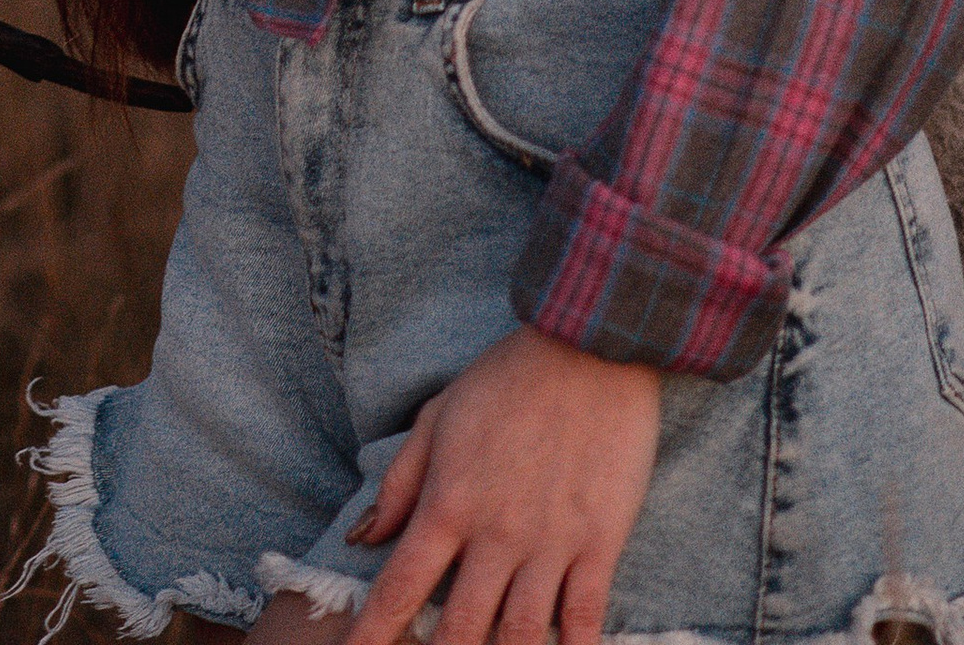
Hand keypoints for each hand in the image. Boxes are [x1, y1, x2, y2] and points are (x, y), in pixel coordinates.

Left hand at [344, 325, 658, 644]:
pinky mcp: (599, 545)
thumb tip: (365, 537)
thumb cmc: (508, 378)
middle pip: (458, 627)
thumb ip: (401, 481)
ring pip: (519, 635)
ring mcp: (549, 544)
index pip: (401, 586)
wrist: (588, 347)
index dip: (373, 633)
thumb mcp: (439, 416)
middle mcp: (495, 535)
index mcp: (449, 503)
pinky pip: (583, 620)